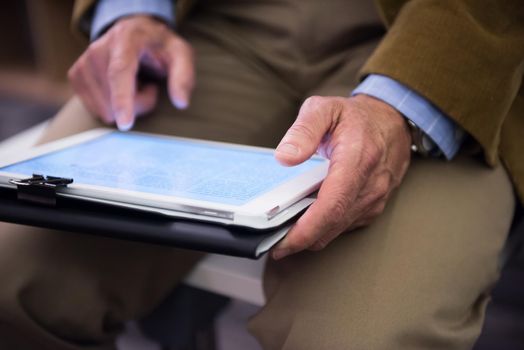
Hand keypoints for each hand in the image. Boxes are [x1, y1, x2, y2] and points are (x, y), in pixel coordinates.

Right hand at [68, 16, 194, 130]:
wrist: (136, 34)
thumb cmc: (160, 47)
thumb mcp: (181, 55)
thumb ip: (183, 77)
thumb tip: (180, 102)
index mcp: (125, 39)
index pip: (120, 72)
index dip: (122, 99)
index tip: (125, 123)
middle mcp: (98, 49)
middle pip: (114, 99)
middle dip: (138, 104)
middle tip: (149, 86)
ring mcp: (83, 63)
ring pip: (105, 110)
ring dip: (126, 105)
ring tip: (135, 84)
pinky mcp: (75, 76)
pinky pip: (97, 110)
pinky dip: (112, 106)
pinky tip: (120, 88)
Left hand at [272, 94, 411, 259]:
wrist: (392, 121)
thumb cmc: (357, 117)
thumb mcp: (324, 108)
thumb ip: (303, 131)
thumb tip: (285, 157)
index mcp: (357, 159)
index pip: (332, 204)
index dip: (307, 229)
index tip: (284, 242)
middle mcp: (371, 183)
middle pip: (333, 224)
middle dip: (301, 240)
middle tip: (274, 243)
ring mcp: (375, 198)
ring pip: (338, 229)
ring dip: (312, 236)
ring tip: (285, 233)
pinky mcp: (374, 206)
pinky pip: (346, 225)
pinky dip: (325, 228)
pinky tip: (307, 222)